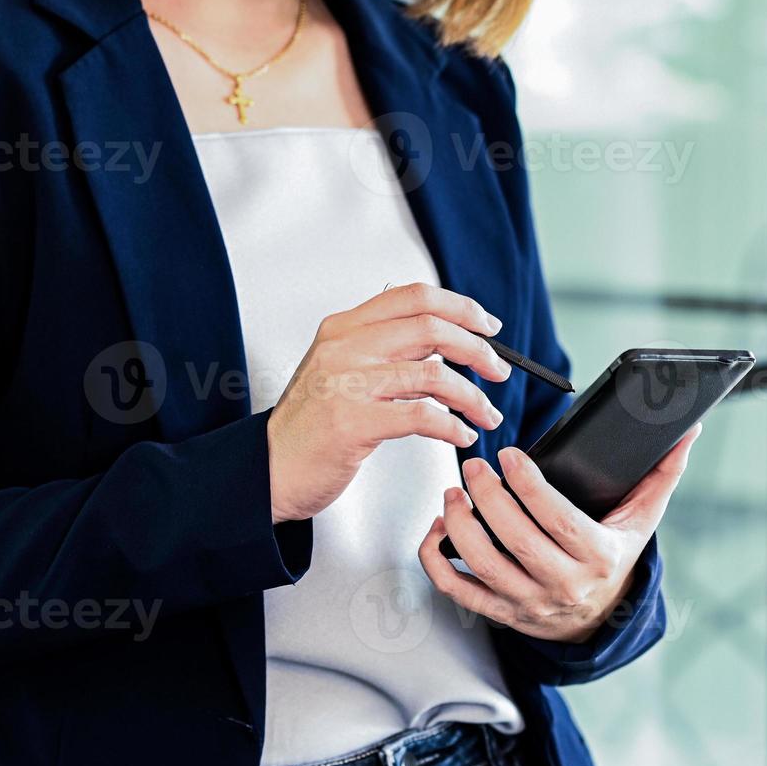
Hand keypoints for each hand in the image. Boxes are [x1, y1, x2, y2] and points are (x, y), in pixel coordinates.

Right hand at [266, 283, 512, 522]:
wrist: (269, 469)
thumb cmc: (310, 426)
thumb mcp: (339, 369)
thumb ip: (383, 348)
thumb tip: (442, 334)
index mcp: (344, 328)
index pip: (414, 296)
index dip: (461, 307)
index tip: (488, 327)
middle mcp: (344, 347)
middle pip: (432, 328)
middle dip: (478, 350)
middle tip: (498, 371)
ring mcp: (346, 383)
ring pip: (434, 374)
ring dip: (473, 396)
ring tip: (487, 414)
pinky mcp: (352, 422)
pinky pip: (422, 416)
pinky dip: (453, 426)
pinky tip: (462, 435)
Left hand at [418, 425, 701, 643]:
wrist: (598, 619)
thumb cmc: (614, 556)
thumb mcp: (642, 519)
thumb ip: (662, 474)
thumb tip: (688, 431)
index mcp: (598, 556)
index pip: (558, 519)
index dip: (529, 486)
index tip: (509, 455)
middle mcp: (562, 583)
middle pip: (515, 539)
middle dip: (488, 497)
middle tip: (473, 465)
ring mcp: (528, 601)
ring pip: (482, 564)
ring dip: (459, 524)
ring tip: (455, 493)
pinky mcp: (500, 612)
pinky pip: (457, 590)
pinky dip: (437, 559)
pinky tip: (439, 528)